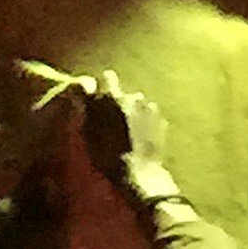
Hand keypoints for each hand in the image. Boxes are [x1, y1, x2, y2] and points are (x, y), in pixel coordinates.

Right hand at [76, 71, 172, 196]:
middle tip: (113, 122)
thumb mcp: (89, 133)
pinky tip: (141, 138)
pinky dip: (146, 122)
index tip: (101, 95)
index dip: (104, 85)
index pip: (108, 77)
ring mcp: (149, 108)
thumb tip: (87, 95)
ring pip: (138, 104)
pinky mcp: (160, 120)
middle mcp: (132, 97)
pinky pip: (150, 115)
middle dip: (119, 102)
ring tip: (129, 132)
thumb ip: (89, 110)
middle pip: (124, 93)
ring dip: (133, 112)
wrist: (138, 171)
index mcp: (111, 98)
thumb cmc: (107, 155)